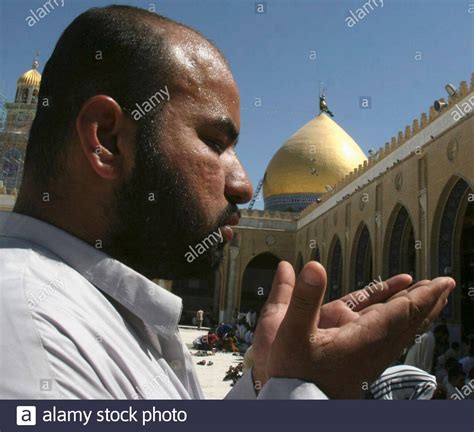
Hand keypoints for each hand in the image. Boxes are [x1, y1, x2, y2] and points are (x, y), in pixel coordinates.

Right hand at [263, 261, 454, 397]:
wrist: (292, 405)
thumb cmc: (292, 374)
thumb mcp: (289, 333)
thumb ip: (302, 299)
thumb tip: (314, 267)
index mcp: (360, 340)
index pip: (402, 313)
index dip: (423, 295)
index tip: (442, 281)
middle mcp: (370, 348)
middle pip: (409, 322)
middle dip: (428, 301)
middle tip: (445, 284)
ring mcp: (367, 356)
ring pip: (401, 330)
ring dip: (416, 311)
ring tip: (428, 296)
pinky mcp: (360, 361)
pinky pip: (387, 337)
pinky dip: (398, 322)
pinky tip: (393, 315)